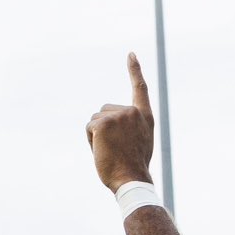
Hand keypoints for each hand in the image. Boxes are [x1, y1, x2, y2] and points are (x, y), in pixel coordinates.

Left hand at [86, 53, 155, 190]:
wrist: (132, 180)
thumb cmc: (133, 167)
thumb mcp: (140, 142)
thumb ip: (131, 127)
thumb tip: (112, 125)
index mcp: (145, 117)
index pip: (140, 88)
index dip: (134, 70)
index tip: (130, 54)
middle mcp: (133, 112)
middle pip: (106, 111)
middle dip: (104, 128)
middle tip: (116, 148)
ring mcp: (119, 115)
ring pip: (96, 119)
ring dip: (97, 135)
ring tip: (111, 150)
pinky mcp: (103, 122)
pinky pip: (89, 127)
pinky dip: (91, 140)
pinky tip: (103, 150)